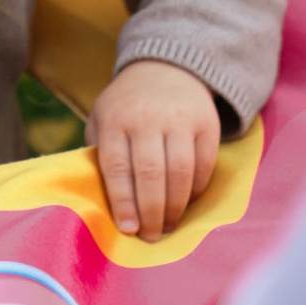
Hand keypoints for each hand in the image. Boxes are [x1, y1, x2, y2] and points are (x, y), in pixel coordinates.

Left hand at [90, 60, 220, 240]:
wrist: (166, 67)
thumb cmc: (127, 105)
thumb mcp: (102, 118)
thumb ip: (99, 152)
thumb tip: (99, 200)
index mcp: (115, 119)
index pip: (117, 167)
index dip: (123, 202)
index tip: (128, 229)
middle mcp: (147, 118)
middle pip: (150, 173)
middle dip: (151, 212)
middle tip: (152, 237)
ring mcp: (179, 119)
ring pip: (180, 172)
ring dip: (176, 207)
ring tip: (169, 226)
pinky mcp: (206, 122)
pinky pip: (204, 164)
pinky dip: (197, 190)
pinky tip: (187, 202)